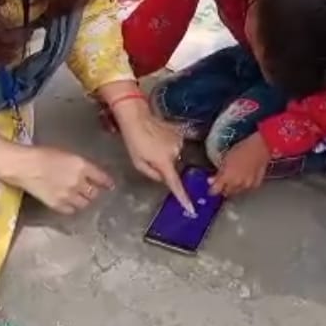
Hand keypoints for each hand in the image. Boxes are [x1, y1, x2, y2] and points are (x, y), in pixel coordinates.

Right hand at [15, 146, 113, 214]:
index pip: (101, 177)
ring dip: (84, 200)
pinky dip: (71, 207)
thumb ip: (79, 165)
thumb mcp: (66, 154)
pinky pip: (71, 210)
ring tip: (79, 197)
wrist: (24, 165)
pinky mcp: (57, 204)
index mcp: (81, 165)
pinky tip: (68, 203)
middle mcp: (78, 181)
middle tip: (90, 190)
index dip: (106, 182)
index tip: (110, 185)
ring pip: (84, 203)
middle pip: (94, 192)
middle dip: (93, 191)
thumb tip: (88, 172)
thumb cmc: (42, 154)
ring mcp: (68, 194)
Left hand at [114, 98, 194, 213]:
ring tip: (151, 144)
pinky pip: (175, 144)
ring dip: (164, 153)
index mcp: (165, 163)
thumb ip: (152, 174)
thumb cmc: (134, 141)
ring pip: (174, 155)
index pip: (175, 184)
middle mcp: (176, 153)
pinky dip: (167, 144)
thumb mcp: (138, 163)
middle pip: (172, 166)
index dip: (183, 197)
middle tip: (149, 155)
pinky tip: (157, 137)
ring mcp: (179, 142)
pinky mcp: (179, 133)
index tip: (191, 208)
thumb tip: (163, 178)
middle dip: (163, 165)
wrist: (137, 117)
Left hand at [210, 133, 270, 196]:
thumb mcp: (226, 158)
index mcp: (227, 177)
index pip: (216, 190)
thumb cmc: (242, 149)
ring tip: (235, 178)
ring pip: (236, 191)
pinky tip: (244, 178)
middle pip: (226, 192)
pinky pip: (246, 189)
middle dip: (224, 188)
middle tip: (223, 181)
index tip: (212, 188)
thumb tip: (211, 180)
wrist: (260, 148)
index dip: (213, 189)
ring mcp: (247, 186)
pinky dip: (244, 185)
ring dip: (234, 187)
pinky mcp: (255, 185)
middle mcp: (236, 184)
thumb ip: (219, 172)